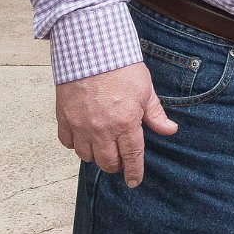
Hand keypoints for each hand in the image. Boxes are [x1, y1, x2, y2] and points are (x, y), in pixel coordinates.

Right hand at [55, 63, 178, 187]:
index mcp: (125, 122)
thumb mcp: (146, 91)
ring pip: (86, 156)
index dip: (134, 171)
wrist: (92, 51)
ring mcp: (80, 125)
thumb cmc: (122, 69)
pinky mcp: (64, 119)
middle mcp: (102, 129)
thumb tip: (170, 130)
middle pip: (107, 161)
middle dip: (115, 165)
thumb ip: (155, 114)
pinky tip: (84, 138)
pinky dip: (76, 145)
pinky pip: (68, 143)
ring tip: (104, 147)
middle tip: (120, 161)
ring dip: (96, 156)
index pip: (131, 155)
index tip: (134, 182)